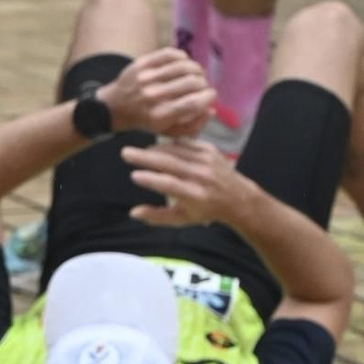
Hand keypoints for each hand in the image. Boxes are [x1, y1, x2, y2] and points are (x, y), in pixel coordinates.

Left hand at [99, 49, 217, 139]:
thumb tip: (211, 109)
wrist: (113, 108)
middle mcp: (152, 96)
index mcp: (160, 115)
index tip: (210, 96)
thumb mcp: (167, 131)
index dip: (208, 97)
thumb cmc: (146, 121)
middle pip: (192, 83)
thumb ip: (192, 125)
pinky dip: (183, 57)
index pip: (194, 103)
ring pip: (184, 66)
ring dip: (196, 69)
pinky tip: (184, 63)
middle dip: (203, 83)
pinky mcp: (141, 64)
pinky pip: (170, 54)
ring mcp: (146, 78)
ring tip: (196, 74)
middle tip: (202, 85)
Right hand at [122, 136, 246, 227]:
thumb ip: (157, 217)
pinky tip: (158, 146)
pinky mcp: (210, 150)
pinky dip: (171, 144)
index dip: (151, 180)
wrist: (237, 198)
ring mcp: (207, 161)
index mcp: (194, 195)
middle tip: (126, 153)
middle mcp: (202, 177)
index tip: (133, 175)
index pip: (170, 185)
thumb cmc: (204, 211)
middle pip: (170, 164)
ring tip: (138, 151)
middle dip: (146, 157)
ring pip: (177, 151)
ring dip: (155, 149)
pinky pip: (187, 143)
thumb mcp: (181, 220)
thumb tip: (133, 213)